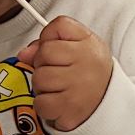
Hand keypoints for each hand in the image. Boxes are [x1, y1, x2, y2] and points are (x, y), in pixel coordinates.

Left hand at [15, 17, 112, 131]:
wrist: (110, 105)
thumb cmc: (89, 74)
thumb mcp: (78, 50)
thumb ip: (49, 44)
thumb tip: (24, 54)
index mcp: (90, 44)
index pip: (59, 25)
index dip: (50, 38)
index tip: (59, 50)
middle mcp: (87, 62)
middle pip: (44, 53)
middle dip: (43, 64)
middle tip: (59, 74)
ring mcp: (79, 86)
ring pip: (39, 78)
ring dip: (42, 87)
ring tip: (59, 89)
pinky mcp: (71, 108)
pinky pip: (40, 103)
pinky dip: (44, 106)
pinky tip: (58, 104)